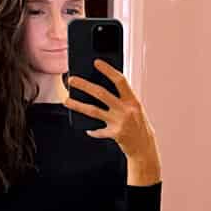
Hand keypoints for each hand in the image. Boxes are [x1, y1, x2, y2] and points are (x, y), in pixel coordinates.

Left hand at [66, 62, 160, 181]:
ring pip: (94, 111)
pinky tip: (88, 129)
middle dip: (84, 85)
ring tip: (66, 101)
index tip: (96, 62)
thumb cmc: (138, 126)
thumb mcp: (134, 109)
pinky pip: (98, 131)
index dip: (108, 70)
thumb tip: (99, 88)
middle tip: (71, 80)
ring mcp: (120, 122)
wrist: (144, 147)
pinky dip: (92, 130)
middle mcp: (127, 110)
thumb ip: (121, 99)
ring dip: (78, 105)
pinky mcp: (115, 134)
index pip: (120, 81)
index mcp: (133, 101)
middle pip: (102, 94)